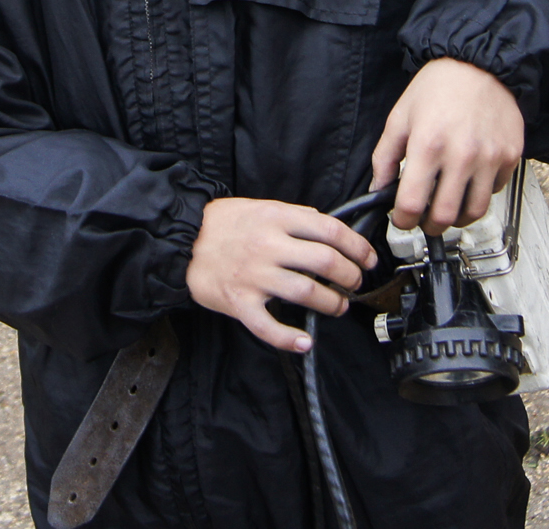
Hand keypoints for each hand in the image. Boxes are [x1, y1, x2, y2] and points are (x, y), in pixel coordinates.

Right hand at [188, 198, 376, 352]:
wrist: (181, 241)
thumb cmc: (223, 224)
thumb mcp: (261, 207)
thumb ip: (294, 217)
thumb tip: (329, 229)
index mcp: (276, 218)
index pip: (331, 230)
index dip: (357, 246)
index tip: (368, 258)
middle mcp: (268, 245)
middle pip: (325, 262)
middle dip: (350, 276)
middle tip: (355, 283)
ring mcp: (254, 275)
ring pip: (306, 292)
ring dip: (331, 303)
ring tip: (338, 306)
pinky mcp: (239, 301)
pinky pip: (268, 326)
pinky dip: (289, 338)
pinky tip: (305, 342)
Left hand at [370, 57, 523, 232]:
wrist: (480, 64)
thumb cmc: (439, 86)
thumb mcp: (400, 117)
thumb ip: (384, 157)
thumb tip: (379, 189)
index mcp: (428, 145)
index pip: (412, 204)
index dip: (402, 221)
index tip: (402, 219)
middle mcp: (462, 155)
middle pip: (445, 217)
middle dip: (429, 226)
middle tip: (425, 219)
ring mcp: (490, 157)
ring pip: (475, 212)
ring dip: (458, 218)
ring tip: (448, 206)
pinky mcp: (510, 156)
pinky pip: (495, 191)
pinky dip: (481, 194)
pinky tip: (470, 180)